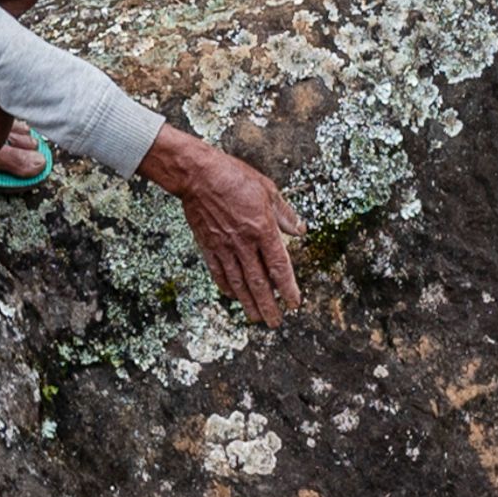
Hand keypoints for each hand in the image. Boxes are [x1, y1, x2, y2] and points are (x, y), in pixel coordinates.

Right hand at [141, 128, 301, 324]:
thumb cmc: (234, 176)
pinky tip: (233, 297)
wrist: (198, 174)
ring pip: (239, 283)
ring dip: (249, 304)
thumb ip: (285, 214)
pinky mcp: (208, 245)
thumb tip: (299, 231)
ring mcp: (224, 247)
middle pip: (259, 283)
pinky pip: (218, 272)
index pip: (279, 267)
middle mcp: (244, 243)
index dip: (288, 289)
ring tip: (256, 318)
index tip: (294, 304)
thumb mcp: (268, 190)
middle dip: (269, 306)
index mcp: (263, 229)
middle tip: (275, 322)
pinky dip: (226, 287)